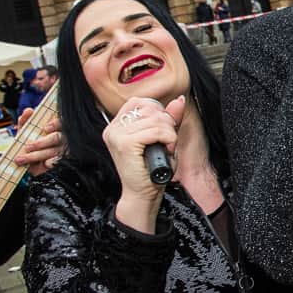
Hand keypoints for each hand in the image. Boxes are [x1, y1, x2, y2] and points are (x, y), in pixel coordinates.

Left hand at [13, 107, 61, 175]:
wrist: (30, 165)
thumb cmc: (31, 144)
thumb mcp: (26, 132)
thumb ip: (26, 121)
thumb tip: (28, 111)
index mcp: (57, 129)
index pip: (61, 123)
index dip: (55, 124)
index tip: (45, 128)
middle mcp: (63, 139)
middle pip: (57, 138)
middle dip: (41, 143)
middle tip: (27, 147)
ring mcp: (64, 151)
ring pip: (54, 151)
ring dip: (37, 155)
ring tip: (21, 159)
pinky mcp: (62, 162)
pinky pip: (58, 162)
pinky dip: (51, 163)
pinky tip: (44, 164)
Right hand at [105, 96, 185, 232]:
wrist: (142, 194)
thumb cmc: (152, 169)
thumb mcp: (163, 138)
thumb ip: (169, 118)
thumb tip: (179, 99)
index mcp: (117, 125)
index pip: (140, 101)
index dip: (158, 112)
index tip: (162, 130)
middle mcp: (113, 128)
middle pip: (150, 108)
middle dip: (167, 124)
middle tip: (165, 142)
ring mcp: (116, 135)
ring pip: (156, 120)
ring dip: (169, 134)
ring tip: (165, 148)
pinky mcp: (124, 143)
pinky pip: (156, 130)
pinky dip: (168, 139)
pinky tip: (165, 150)